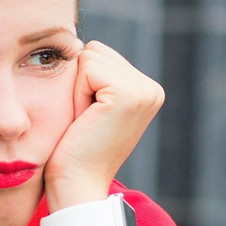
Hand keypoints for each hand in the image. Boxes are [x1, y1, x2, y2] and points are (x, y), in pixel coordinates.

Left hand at [44, 41, 163, 209]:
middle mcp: (152, 89)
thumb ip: (93, 74)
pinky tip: (85, 120)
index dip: (82, 84)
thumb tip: (73, 40)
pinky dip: (76, 94)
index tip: (88, 119)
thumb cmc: (73, 151)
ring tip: (85, 121)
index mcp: (147, 90)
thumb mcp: (89, 105)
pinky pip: (86, 68)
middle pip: (94, 51)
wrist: (77, 186)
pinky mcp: (128, 94)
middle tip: (85, 121)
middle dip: (79, 83)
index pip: (99, 55)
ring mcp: (144, 91)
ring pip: (89, 56)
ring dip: (76, 88)